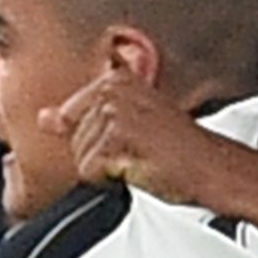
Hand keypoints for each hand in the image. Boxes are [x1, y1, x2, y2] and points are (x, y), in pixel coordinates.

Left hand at [65, 64, 216, 198]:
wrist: (212, 167)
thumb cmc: (180, 149)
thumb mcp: (129, 122)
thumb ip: (81, 116)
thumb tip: (44, 118)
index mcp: (116, 79)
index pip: (71, 115)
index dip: (95, 140)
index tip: (130, 142)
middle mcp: (112, 89)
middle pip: (74, 138)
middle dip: (101, 156)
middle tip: (139, 154)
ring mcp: (113, 111)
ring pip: (80, 156)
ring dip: (108, 169)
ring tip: (140, 160)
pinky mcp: (115, 137)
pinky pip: (89, 171)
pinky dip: (111, 179)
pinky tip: (138, 169)